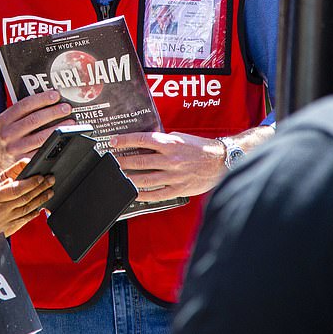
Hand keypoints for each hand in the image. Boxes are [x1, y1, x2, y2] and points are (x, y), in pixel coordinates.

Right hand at [0, 90, 74, 177]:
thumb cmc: (8, 134)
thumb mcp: (9, 121)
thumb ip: (23, 111)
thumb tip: (49, 99)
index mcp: (4, 120)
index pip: (24, 105)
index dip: (42, 99)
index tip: (55, 95)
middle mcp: (7, 134)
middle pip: (34, 120)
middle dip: (53, 112)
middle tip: (66, 108)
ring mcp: (15, 149)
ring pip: (40, 137)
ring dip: (58, 128)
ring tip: (69, 122)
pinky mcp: (23, 162)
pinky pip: (42, 152)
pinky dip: (54, 144)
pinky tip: (63, 139)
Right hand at [0, 159, 53, 242]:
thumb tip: (10, 183)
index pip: (17, 189)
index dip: (31, 182)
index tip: (40, 176)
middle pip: (25, 199)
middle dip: (40, 188)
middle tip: (51, 180)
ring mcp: (2, 223)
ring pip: (26, 211)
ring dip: (39, 201)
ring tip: (49, 192)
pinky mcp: (1, 230)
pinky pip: (21, 222)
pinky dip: (31, 216)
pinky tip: (38, 210)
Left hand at [110, 131, 224, 199]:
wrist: (220, 162)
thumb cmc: (200, 148)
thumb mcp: (180, 138)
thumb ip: (163, 141)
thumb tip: (145, 143)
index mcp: (170, 144)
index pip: (142, 139)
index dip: (125, 140)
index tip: (113, 141)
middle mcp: (170, 159)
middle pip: (140, 161)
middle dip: (123, 161)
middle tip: (112, 161)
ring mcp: (174, 175)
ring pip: (146, 179)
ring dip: (130, 178)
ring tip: (120, 177)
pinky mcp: (178, 189)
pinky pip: (158, 194)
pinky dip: (144, 195)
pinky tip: (135, 193)